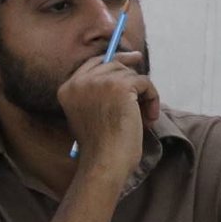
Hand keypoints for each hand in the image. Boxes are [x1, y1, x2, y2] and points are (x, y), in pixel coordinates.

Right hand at [58, 50, 159, 175]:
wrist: (104, 162)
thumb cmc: (100, 146)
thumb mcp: (88, 115)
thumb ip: (96, 93)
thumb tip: (122, 70)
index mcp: (67, 89)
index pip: (93, 63)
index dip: (115, 60)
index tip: (133, 59)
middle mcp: (80, 81)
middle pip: (114, 64)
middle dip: (132, 78)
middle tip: (147, 90)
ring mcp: (99, 82)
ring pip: (131, 75)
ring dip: (143, 95)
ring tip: (144, 117)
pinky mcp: (120, 85)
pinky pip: (145, 83)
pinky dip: (153, 99)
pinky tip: (149, 118)